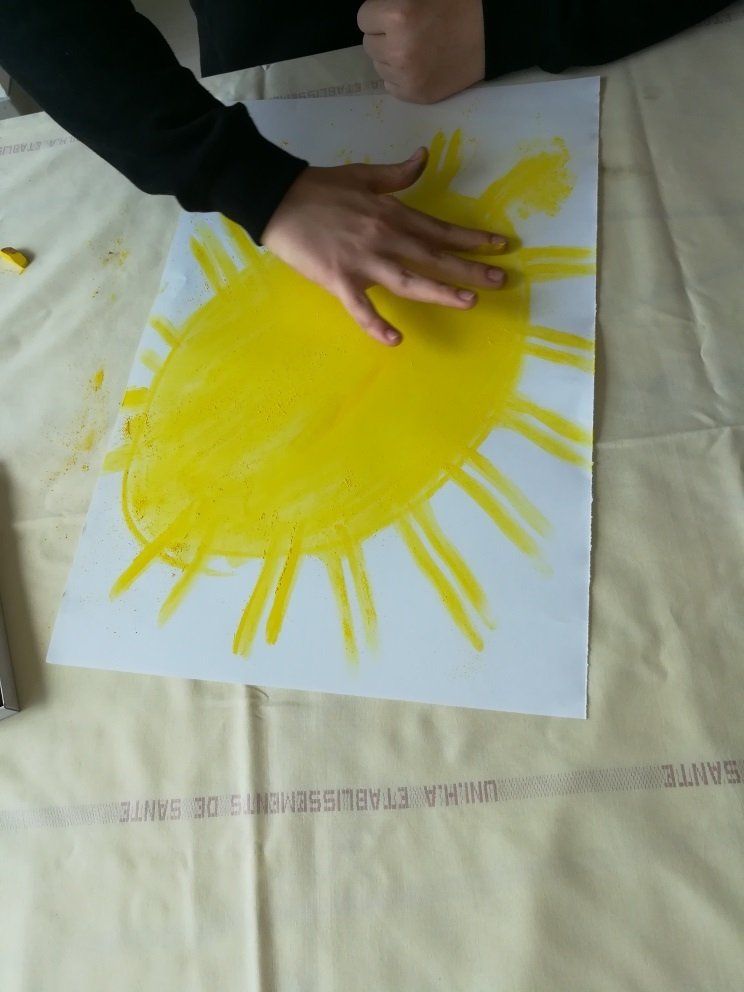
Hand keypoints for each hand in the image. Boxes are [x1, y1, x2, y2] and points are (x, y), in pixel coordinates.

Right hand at [261, 147, 506, 346]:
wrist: (277, 198)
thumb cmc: (320, 187)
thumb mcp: (364, 174)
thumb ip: (397, 174)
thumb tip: (424, 156)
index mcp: (392, 214)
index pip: (440, 229)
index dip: (472, 239)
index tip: (500, 246)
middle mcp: (385, 238)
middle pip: (434, 256)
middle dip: (470, 268)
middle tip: (502, 280)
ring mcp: (363, 261)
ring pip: (409, 280)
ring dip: (440, 291)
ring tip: (469, 302)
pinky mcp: (340, 280)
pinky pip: (361, 307)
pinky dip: (376, 324)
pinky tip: (395, 339)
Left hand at [357, 0, 485, 103]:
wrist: (489, 34)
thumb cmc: (455, 4)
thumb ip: (391, 4)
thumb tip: (374, 15)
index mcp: (398, 16)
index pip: (363, 19)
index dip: (378, 14)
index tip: (394, 14)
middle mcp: (399, 50)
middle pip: (369, 45)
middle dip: (383, 37)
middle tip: (407, 31)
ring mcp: (408, 77)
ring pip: (379, 66)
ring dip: (390, 57)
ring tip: (415, 48)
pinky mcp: (417, 95)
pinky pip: (391, 85)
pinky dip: (399, 76)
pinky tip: (418, 65)